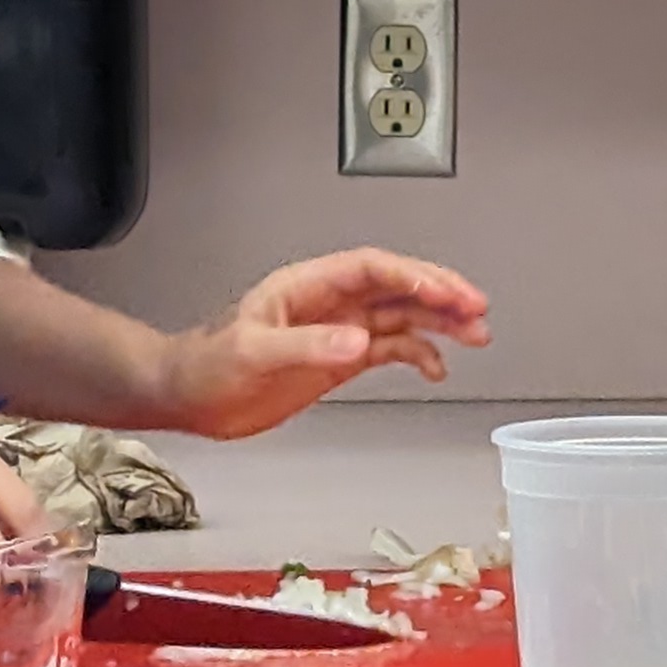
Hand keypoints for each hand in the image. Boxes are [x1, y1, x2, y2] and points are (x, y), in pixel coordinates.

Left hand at [158, 248, 492, 439]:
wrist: (188, 397)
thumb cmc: (206, 365)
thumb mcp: (254, 353)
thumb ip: (307, 346)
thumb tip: (357, 342)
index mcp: (307, 287)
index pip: (371, 269)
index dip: (412, 276)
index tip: (443, 292)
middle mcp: (328, 303)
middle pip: (397, 287)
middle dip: (440, 293)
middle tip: (477, 308)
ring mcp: (336, 331)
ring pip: (401, 315)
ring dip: (439, 322)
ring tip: (477, 334)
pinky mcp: (337, 359)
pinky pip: (389, 348)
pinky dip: (417, 354)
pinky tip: (436, 367)